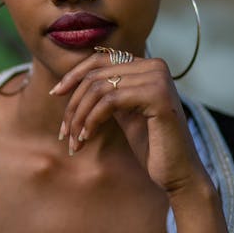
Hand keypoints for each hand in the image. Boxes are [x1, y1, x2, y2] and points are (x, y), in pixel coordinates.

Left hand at [50, 52, 209, 195]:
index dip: (74, 75)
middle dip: (73, 105)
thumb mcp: (125, 112)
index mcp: (148, 66)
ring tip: (74, 141)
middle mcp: (155, 66)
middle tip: (64, 133)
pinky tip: (86, 139)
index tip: (55, 94)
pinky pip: (109, 101)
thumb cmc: (151, 146)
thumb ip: (109, 92)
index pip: (100, 59)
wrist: (178, 173)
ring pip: (99, 88)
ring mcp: (158, 78)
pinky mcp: (157, 95)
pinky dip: (91, 120)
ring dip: (79, 117)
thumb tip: (74, 80)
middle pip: (96, 75)